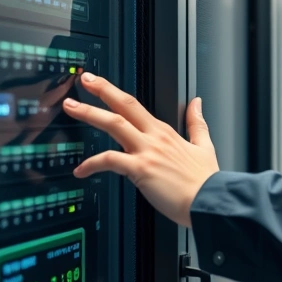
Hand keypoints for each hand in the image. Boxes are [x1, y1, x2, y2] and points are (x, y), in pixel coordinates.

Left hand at [63, 72, 219, 227]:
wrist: (210, 202)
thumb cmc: (206, 182)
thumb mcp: (205, 146)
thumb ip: (196, 123)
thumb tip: (197, 103)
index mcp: (165, 132)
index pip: (135, 105)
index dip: (114, 92)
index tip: (100, 83)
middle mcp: (154, 138)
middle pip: (124, 106)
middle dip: (102, 90)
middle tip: (84, 79)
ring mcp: (147, 152)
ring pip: (114, 125)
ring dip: (90, 114)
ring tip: (71, 107)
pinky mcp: (141, 169)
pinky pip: (110, 161)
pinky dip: (91, 164)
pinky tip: (81, 170)